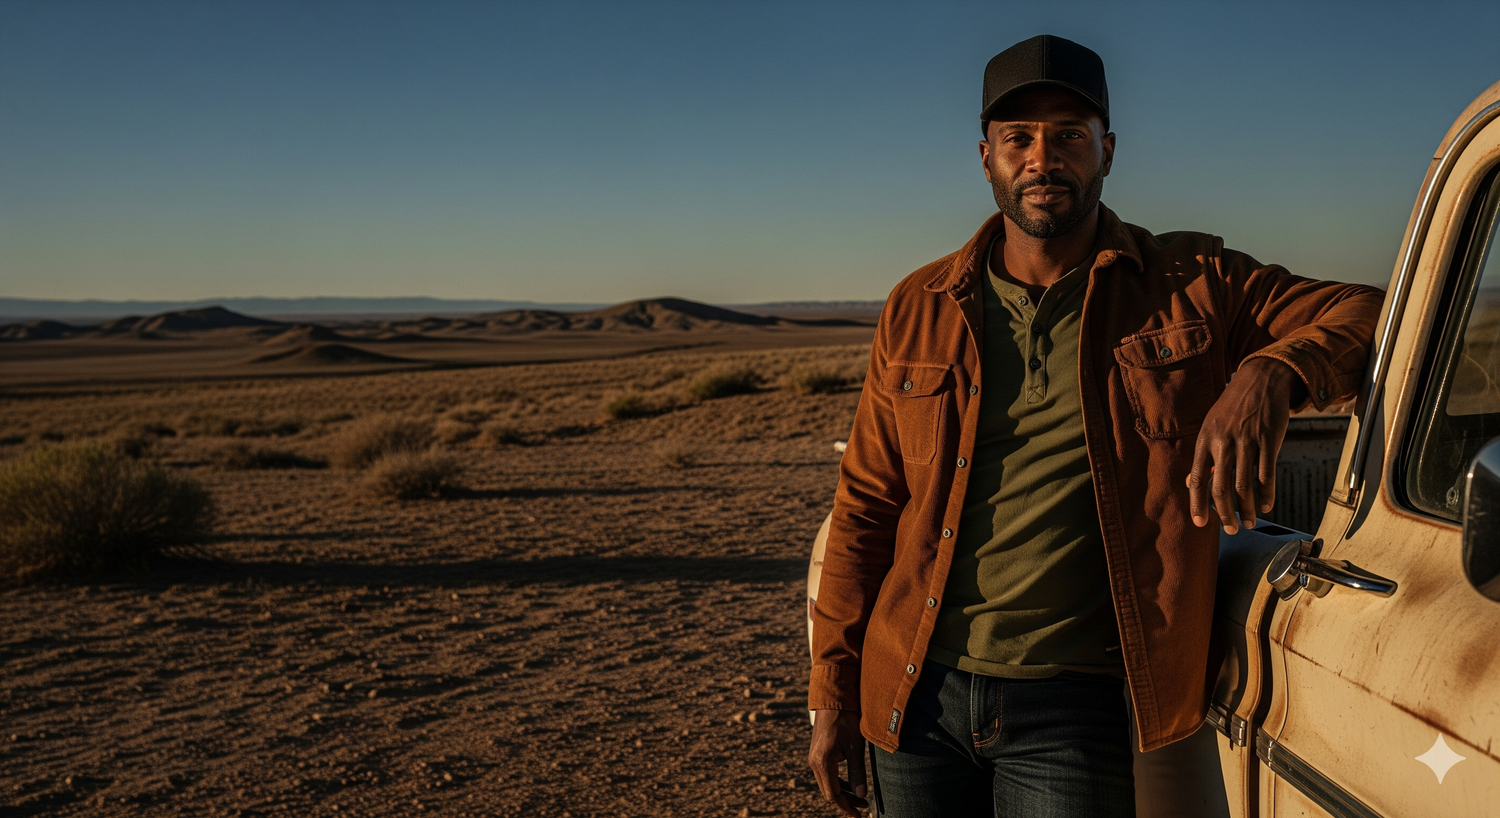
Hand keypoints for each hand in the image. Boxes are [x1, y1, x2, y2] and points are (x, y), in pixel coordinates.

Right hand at [808, 709, 868, 816]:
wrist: (834, 700)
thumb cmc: (846, 721)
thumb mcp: (856, 748)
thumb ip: (857, 773)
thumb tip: (861, 795)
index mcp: (822, 763)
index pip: (833, 795)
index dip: (846, 807)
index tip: (858, 815)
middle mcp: (814, 762)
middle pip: (828, 792)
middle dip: (846, 802)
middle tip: (863, 807)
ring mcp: (814, 758)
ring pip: (827, 784)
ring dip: (843, 792)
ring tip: (860, 799)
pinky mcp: (817, 753)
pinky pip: (826, 774)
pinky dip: (838, 782)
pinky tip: (851, 785)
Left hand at [1188, 358, 1305, 533]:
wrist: (1261, 380)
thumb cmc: (1234, 407)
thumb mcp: (1211, 426)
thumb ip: (1204, 456)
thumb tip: (1192, 483)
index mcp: (1205, 440)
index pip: (1197, 479)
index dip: (1198, 504)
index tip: (1201, 524)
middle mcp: (1223, 443)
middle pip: (1221, 488)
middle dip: (1225, 514)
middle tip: (1231, 530)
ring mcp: (1247, 441)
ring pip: (1245, 485)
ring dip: (1248, 509)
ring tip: (1250, 523)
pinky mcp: (1269, 440)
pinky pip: (1267, 474)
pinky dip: (1267, 494)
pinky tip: (1267, 505)